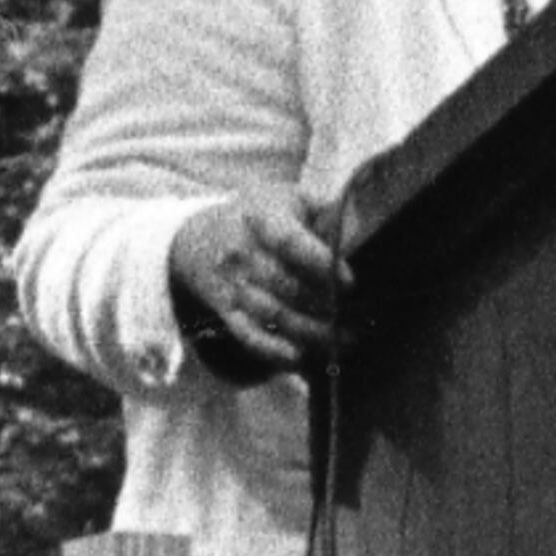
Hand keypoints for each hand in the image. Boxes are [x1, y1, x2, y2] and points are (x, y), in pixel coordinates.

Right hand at [165, 188, 344, 374]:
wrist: (199, 237)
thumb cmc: (261, 217)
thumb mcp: (288, 198)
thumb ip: (323, 206)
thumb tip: (356, 221)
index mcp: (262, 218)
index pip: (289, 242)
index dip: (319, 263)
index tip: (349, 282)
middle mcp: (244, 252)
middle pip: (285, 285)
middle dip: (323, 305)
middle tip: (354, 316)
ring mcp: (234, 284)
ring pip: (273, 315)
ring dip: (311, 332)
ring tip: (343, 339)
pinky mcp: (228, 312)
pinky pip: (249, 336)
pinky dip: (274, 351)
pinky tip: (301, 357)